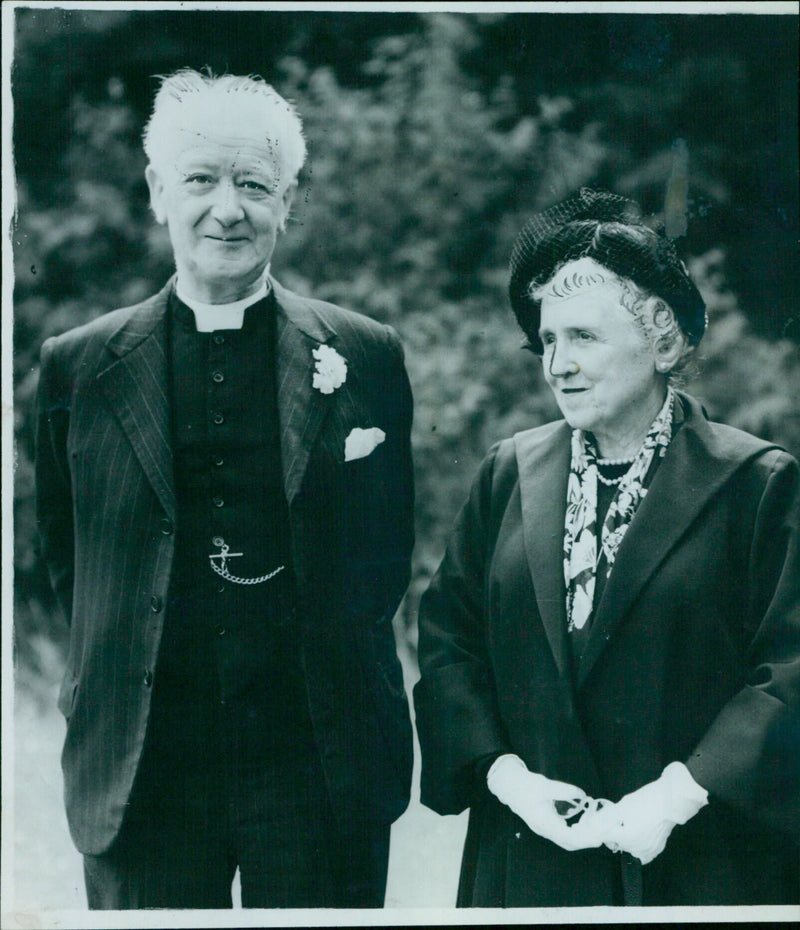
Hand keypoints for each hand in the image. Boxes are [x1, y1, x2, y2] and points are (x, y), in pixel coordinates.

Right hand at [487, 755, 605, 851]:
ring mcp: (544, 829)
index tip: (598, 835)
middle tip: (602, 832)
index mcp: (544, 823)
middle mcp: (545, 830)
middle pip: (569, 843)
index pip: (569, 838)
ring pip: (566, 840)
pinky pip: (562, 833)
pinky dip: (575, 831)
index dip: (585, 839)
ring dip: (581, 836)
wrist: (508, 785)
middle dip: (587, 840)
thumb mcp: (545, 786)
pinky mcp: (544, 824)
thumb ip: (565, 791)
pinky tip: (582, 822)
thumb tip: (582, 795)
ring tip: (594, 826)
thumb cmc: (525, 785)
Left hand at [596, 762, 707, 864]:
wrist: (669, 802)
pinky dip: (638, 848)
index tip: (600, 822)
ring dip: (625, 842)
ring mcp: (648, 850)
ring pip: (630, 850)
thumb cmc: (646, 801)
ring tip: (627, 828)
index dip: (601, 828)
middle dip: (614, 833)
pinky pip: (643, 854)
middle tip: (616, 821)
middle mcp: (636, 848)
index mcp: (625, 837)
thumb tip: (597, 822)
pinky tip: (638, 838)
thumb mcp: (623, 806)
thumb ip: (608, 816)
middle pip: (617, 844)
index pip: (605, 837)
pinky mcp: (657, 849)